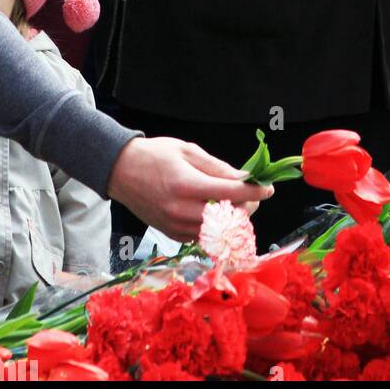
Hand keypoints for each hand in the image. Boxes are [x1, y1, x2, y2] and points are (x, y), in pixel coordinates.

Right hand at [108, 137, 273, 242]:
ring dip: (233, 219)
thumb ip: (219, 168)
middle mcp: (182, 210)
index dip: (256, 191)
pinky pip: (203, 237)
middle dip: (247, 206)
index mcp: (188, 185)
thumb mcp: (189, 151)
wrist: (120, 171)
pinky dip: (216, 227)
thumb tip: (246, 178)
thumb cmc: (155, 155)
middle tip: (252, 194)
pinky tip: (217, 212)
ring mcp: (176, 226)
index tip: (269, 188)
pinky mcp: (172, 235)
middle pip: (229, 218)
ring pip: (219, 232)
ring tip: (235, 202)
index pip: (232, 193)